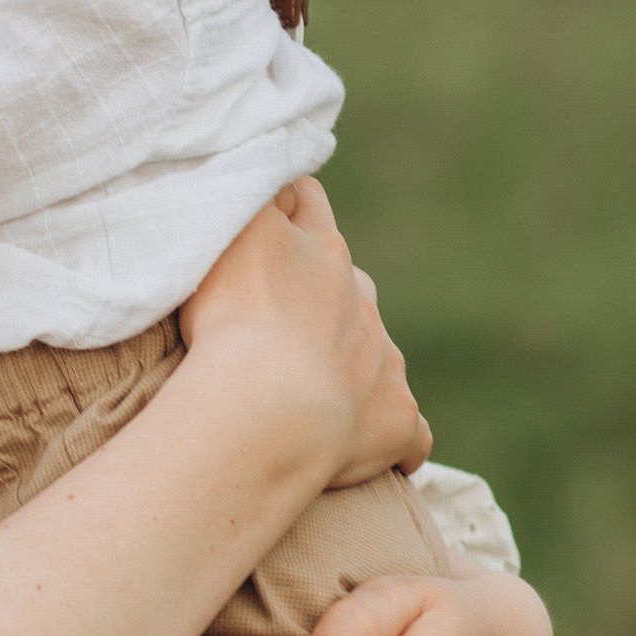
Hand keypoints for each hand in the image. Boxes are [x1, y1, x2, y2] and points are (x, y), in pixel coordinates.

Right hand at [178, 179, 428, 488]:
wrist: (271, 405)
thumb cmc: (236, 315)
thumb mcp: (226, 230)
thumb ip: (245, 195)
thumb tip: (263, 174)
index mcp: (320, 251)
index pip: (308, 206)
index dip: (287, 208)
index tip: (267, 219)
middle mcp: (360, 300)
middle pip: (349, 279)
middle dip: (326, 290)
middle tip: (284, 315)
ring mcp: (383, 361)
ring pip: (380, 350)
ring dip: (357, 362)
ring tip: (319, 389)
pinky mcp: (396, 419)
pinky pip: (409, 432)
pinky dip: (401, 443)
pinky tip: (392, 461)